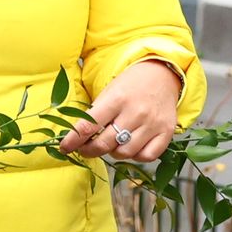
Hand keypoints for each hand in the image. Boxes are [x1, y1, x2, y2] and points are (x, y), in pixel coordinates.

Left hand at [60, 60, 181, 165]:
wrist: (162, 75)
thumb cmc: (130, 85)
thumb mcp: (108, 92)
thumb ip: (95, 114)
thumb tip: (76, 139)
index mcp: (117, 99)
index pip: (88, 126)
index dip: (72, 141)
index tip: (64, 148)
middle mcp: (136, 112)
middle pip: (105, 144)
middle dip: (89, 150)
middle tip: (85, 149)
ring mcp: (153, 124)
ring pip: (124, 153)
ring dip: (113, 153)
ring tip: (111, 143)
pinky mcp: (166, 132)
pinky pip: (146, 156)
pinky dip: (135, 156)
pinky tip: (131, 146)